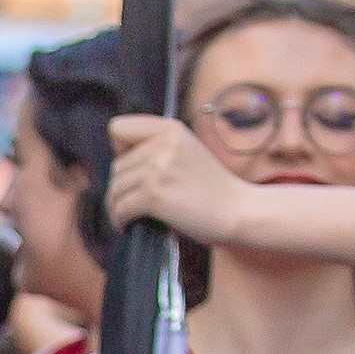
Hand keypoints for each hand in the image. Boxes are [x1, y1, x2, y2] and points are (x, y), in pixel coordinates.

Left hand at [104, 113, 266, 247]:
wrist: (239, 211)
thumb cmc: (212, 188)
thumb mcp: (186, 151)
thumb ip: (156, 147)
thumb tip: (118, 159)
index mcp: (170, 129)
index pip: (118, 128)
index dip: (119, 149)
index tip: (133, 167)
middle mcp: (163, 144)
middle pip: (116, 165)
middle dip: (121, 187)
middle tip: (134, 203)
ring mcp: (158, 168)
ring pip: (115, 188)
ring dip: (117, 206)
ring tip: (129, 216)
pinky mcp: (155, 194)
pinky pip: (120, 208)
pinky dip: (119, 220)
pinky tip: (128, 226)